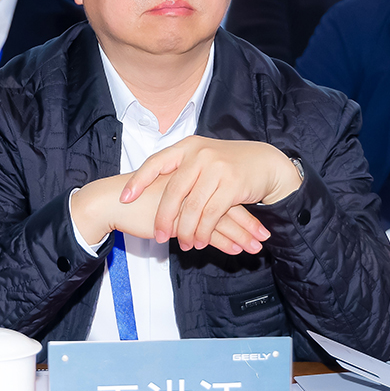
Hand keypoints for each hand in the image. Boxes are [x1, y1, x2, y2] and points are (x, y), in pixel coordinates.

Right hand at [71, 173, 266, 255]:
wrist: (113, 202)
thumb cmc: (137, 200)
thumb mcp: (167, 196)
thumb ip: (186, 200)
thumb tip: (203, 212)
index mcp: (191, 175)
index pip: (222, 190)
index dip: (242, 206)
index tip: (257, 219)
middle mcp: (192, 185)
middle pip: (227, 203)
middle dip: (248, 222)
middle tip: (264, 235)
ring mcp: (187, 200)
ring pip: (221, 218)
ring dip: (241, 234)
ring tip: (256, 247)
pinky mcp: (179, 217)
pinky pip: (207, 230)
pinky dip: (224, 241)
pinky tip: (237, 249)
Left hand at [121, 136, 300, 249]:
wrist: (265, 162)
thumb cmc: (228, 163)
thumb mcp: (202, 157)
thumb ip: (180, 169)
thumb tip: (150, 189)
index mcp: (187, 147)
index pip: (155, 162)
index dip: (138, 181)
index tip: (124, 198)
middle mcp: (199, 154)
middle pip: (173, 191)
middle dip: (163, 217)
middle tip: (157, 236)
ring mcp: (216, 168)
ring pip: (192, 206)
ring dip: (186, 230)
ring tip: (183, 244)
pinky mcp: (232, 184)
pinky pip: (211, 214)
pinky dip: (203, 231)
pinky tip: (199, 241)